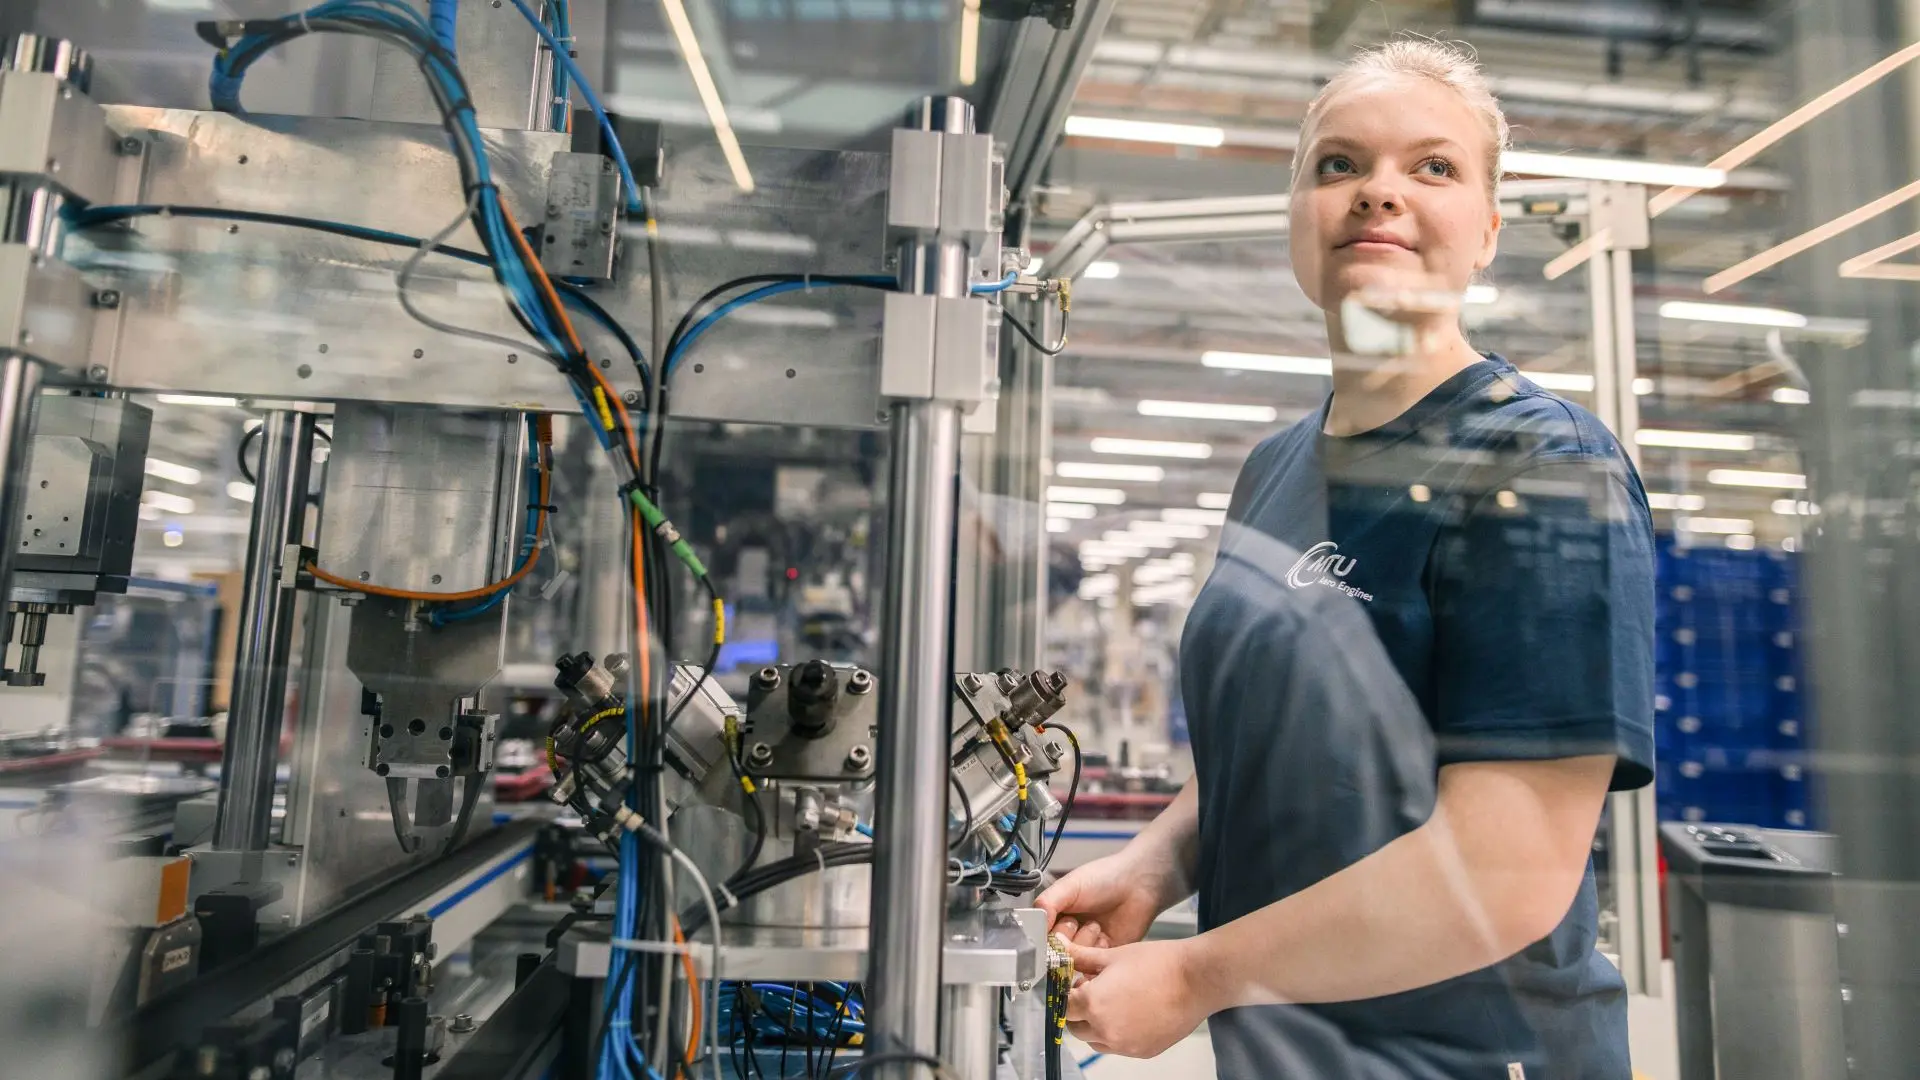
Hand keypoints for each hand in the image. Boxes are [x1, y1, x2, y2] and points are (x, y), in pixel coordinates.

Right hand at [1035, 851, 1176, 947]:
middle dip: (1066, 941)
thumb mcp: (1070, 885)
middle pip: (1056, 953)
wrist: (1139, 884)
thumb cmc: (1104, 878)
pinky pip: (1093, 969)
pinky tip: (1105, 939)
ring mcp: (1087, 946)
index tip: (1053, 930)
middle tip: (1076, 922)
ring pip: (1075, 961)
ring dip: (1085, 945)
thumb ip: (1047, 903)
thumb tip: (1034, 924)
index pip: (1039, 938)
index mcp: (1055, 916)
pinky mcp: (1105, 957)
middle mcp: (1069, 934)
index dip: (1046, 938)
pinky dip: (1097, 957)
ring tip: (1096, 925)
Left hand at [1064, 939, 1214, 1057]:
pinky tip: (1132, 1012)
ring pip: (1096, 1040)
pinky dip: (1118, 1033)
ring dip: (1096, 1025)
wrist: (1196, 979)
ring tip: (1114, 1002)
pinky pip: (1119, 1047)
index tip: (1076, 984)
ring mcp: (1124, 1045)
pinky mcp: (1143, 1051)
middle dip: (1079, 1011)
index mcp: (1093, 1004)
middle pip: (1075, 1027)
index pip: (1064, 1006)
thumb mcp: (1113, 955)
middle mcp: (1105, 1029)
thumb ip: (1082, 957)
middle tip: (1093, 992)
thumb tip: (1061, 947)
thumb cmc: (1159, 964)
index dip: (1068, 993)